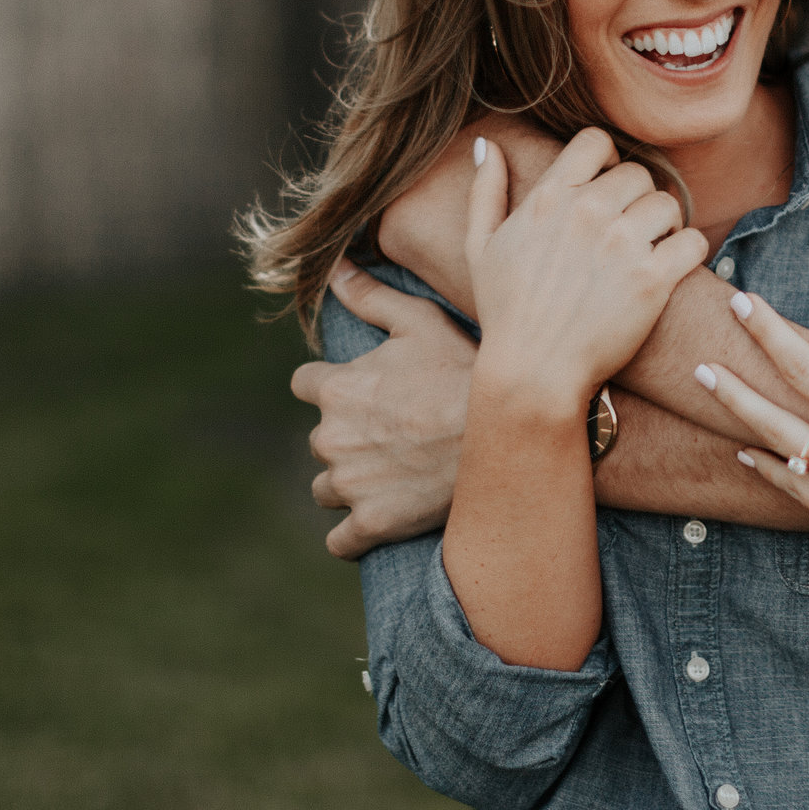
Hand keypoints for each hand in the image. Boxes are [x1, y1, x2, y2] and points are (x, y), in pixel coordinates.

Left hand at [290, 261, 476, 558]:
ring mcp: (350, 484)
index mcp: (336, 388)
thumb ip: (370, 297)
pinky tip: (378, 523)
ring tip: (393, 476)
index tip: (364, 393)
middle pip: (321, 440)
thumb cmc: (464, 370)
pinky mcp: (371, 524)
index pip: (305, 386)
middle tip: (395, 434)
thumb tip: (335, 268)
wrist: (503, 432)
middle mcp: (332, 437)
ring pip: (326, 489)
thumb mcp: (419, 322)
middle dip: (347, 438)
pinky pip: (340, 541)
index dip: (332, 388)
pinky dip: (354, 536)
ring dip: (350, 484)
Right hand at [464, 130, 708, 411]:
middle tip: (631, 230)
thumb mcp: (479, 248)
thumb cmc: (505, 313)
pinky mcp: (651, 279)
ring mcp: (621, 244)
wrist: (532, 373)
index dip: (608, 160)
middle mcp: (587, 211)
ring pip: (669, 204)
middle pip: (639, 174)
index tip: (608, 188)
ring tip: (651, 250)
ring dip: (665, 225)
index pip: (596, 141)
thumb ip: (485, 192)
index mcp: (550, 197)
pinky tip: (671, 269)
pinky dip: (688, 252)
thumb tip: (487, 145)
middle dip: (637, 199)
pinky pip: (692, 241)